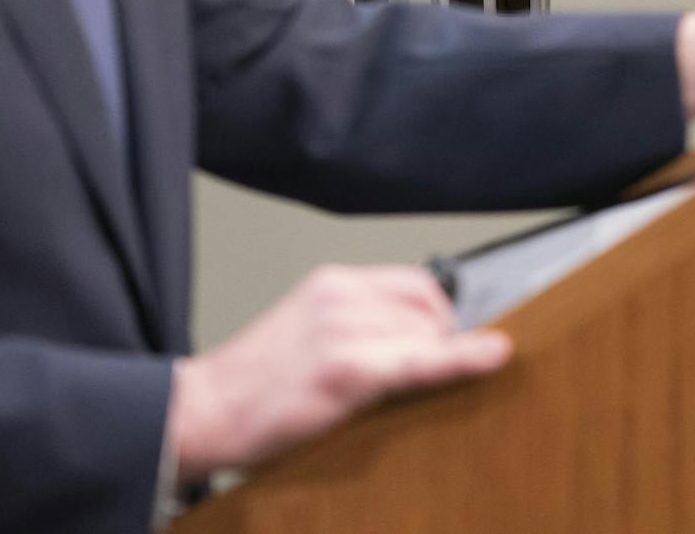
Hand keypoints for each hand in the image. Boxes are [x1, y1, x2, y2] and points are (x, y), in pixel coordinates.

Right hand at [168, 264, 510, 483]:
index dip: (440, 314)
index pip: (417, 282)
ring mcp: (343, 330)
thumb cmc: (253, 385)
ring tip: (391, 391)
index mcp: (330, 283)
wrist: (202, 412)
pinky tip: (492, 355)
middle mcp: (340, 296)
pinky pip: (422, 360)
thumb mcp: (306, 330)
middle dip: (437, 343)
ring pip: (428, 337)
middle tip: (417, 375)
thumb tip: (426, 336)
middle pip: (429, 310)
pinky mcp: (345, 369)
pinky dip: (462, 359)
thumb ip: (358, 322)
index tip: (452, 336)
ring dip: (431, 364)